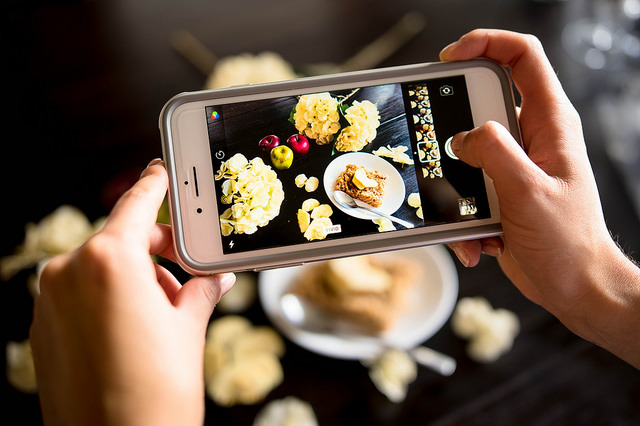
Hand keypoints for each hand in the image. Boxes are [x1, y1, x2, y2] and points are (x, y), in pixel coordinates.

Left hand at [30, 160, 234, 425]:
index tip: (162, 171)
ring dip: (137, 279)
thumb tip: (214, 276)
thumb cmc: (156, 396)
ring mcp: (51, 302)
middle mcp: (70, 273)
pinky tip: (138, 330)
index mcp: (109, 262)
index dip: (154, 183)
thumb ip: (200, 288)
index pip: (137, 203)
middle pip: (122, 239)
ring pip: (103, 268)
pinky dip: (111, 299)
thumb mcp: (189, 329)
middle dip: (158, 252)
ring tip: (168, 315)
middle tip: (191, 272)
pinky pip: (83, 294)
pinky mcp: (45, 328)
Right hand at [440, 30, 639, 366]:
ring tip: (471, 218)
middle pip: (481, 106)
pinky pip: (465, 191)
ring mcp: (512, 166)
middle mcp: (530, 138)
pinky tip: (480, 242)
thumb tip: (463, 137)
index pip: (522, 57)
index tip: (449, 59)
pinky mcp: (498, 192)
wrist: (576, 286)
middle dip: (455, 132)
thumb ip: (495, 154)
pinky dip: (463, 218)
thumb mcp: (529, 192)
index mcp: (550, 124)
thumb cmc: (568, 242)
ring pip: (466, 154)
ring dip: (456, 188)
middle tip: (442, 154)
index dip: (485, 44)